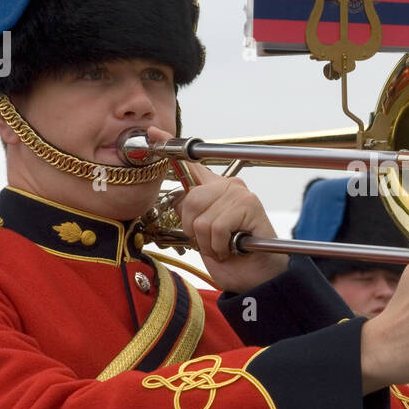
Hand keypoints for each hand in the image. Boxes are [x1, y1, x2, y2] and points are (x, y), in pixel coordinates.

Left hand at [155, 126, 288, 292]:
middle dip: (194, 229)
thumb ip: (190, 213)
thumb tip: (178, 200)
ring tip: (223, 246)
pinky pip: (217, 226)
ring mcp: (240, 193)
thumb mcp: (201, 234)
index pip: (189, 163)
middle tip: (211, 242)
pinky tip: (233, 247)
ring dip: (208, 242)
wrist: (255, 276)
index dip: (168, 146)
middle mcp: (227, 184)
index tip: (152, 132)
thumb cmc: (230, 255)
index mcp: (213, 188)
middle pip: (190, 200)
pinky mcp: (249, 205)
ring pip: (203, 218)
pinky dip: (220, 245)